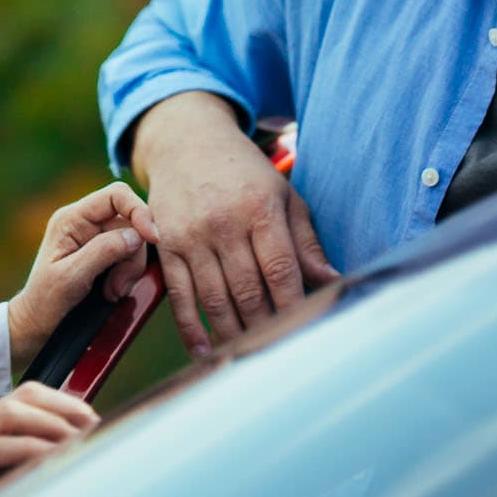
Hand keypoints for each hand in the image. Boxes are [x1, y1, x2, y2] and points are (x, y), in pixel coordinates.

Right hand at [0, 385, 97, 496]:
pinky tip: (55, 460)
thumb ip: (13, 468)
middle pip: (25, 396)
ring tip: (81, 439)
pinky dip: (31, 450)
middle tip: (94, 423)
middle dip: (65, 405)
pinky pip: (0, 447)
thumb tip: (59, 467)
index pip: (25, 396)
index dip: (62, 402)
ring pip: (13, 414)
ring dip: (52, 424)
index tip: (90, 418)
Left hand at [5, 182, 160, 366]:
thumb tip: (136, 235)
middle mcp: (85, 222)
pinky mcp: (103, 253)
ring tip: (112, 292)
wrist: (37, 322)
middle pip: (129, 222)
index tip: (152, 238)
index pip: (115, 196)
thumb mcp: (71, 276)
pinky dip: (127, 275)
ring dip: (129, 270)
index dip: (139, 211)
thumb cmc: (46, 300)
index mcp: (72, 218)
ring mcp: (94, 237)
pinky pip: (129, 256)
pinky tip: (113, 291)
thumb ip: (103, 251)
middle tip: (119, 286)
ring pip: (133, 241)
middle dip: (132, 255)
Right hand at [129, 91, 337, 355]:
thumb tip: (331, 279)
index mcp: (259, 208)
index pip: (280, 269)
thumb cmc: (244, 171)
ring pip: (214, 299)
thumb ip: (305, 240)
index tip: (305, 330)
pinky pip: (179, 296)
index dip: (293, 305)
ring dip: (233, 334)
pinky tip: (205, 350)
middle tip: (281, 352)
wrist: (187, 142)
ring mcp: (191, 236)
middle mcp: (223, 223)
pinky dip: (191, 328)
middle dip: (266, 326)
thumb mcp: (283, 194)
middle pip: (248, 290)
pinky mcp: (166, 246)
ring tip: (249, 355)